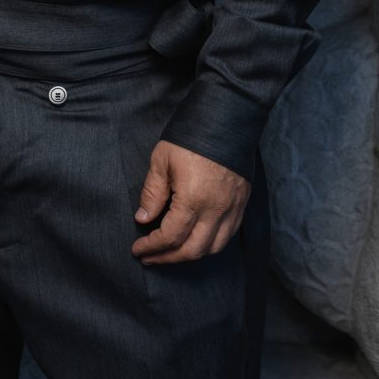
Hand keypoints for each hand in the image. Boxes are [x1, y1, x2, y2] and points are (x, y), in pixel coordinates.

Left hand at [131, 140, 249, 264]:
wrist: (227, 121)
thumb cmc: (190, 138)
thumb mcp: (162, 161)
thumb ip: (152, 193)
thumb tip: (143, 219)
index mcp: (193, 199)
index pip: (170, 236)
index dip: (151, 247)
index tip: (137, 249)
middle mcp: (216, 210)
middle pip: (192, 250)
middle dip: (167, 258)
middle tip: (149, 258)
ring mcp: (232, 209)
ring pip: (213, 248)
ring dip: (189, 256)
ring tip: (170, 254)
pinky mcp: (241, 205)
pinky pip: (227, 236)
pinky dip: (210, 245)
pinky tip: (195, 242)